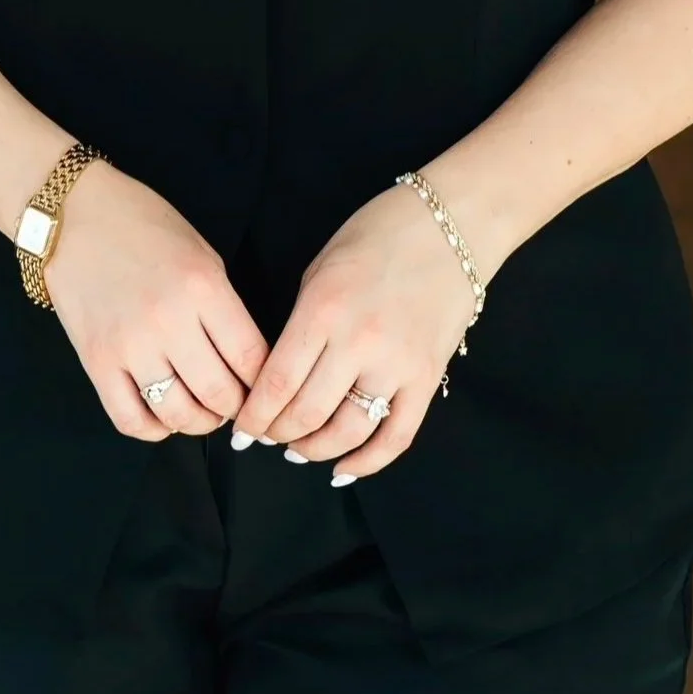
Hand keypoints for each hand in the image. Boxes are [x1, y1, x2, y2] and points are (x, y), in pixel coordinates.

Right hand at [43, 161, 267, 441]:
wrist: (73, 217)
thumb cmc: (143, 227)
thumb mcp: (202, 255)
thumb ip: (225, 308)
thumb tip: (245, 363)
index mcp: (203, 288)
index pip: (252, 359)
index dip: (264, 383)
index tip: (262, 387)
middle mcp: (169, 321)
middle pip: (220, 394)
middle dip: (235, 407)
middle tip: (235, 403)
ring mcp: (130, 346)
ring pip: (179, 414)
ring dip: (199, 422)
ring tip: (202, 411)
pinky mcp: (96, 363)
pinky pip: (131, 420)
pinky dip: (155, 429)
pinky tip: (163, 416)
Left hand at [233, 182, 475, 481]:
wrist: (450, 224)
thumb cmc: (378, 234)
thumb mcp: (321, 268)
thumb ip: (301, 323)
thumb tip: (281, 374)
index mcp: (324, 310)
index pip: (278, 382)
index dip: (254, 416)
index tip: (241, 430)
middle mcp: (358, 343)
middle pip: (307, 413)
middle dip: (278, 434)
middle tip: (266, 438)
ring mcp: (397, 364)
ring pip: (348, 431)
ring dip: (315, 450)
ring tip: (299, 450)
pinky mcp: (427, 377)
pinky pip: (396, 436)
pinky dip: (369, 461)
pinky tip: (345, 469)